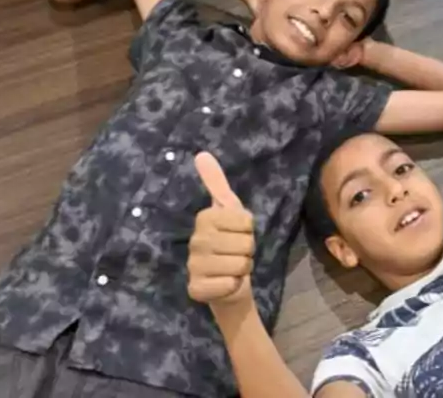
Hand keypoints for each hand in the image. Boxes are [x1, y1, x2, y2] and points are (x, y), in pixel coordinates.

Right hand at [187, 152, 255, 307]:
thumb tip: (202, 154)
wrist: (228, 282)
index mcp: (204, 218)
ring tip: (231, 267)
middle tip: (235, 253)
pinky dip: (233, 285)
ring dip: (242, 268)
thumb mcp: (229, 210)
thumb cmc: (230, 241)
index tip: (238, 234)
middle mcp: (195, 240)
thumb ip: (217, 183)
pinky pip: (230, 283)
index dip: (249, 230)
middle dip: (247, 250)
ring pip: (240, 264)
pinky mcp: (196, 289)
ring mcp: (193, 266)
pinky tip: (224, 283)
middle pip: (246, 243)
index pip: (247, 222)